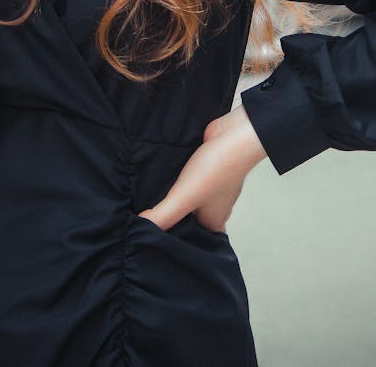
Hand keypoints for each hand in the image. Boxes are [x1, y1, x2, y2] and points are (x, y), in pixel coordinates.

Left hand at [139, 105, 266, 233]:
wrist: (234, 135)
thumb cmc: (216, 170)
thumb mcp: (184, 197)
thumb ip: (163, 215)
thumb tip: (141, 227)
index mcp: (213, 221)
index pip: (194, 240)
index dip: (178, 241)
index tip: (157, 240)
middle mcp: (213, 206)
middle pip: (189, 218)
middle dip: (173, 217)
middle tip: (149, 218)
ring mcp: (210, 186)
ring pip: (189, 197)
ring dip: (175, 196)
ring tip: (150, 199)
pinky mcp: (205, 167)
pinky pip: (189, 178)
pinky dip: (179, 178)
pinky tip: (162, 176)